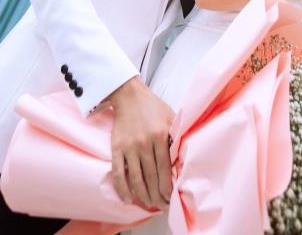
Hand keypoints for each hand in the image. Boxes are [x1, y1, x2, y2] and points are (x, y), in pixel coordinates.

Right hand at [106, 76, 174, 209]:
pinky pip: (118, 172)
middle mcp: (144, 142)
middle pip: (151, 177)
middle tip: (162, 206)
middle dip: (157, 195)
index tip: (171, 198)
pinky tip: (128, 198)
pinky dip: (122, 188)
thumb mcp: (171, 116)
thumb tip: (185, 157)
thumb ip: (178, 135)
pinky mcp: (116, 147)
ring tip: (149, 204)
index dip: (168, 187)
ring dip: (143, 195)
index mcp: (160, 135)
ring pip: (136, 178)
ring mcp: (129, 146)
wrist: (129, 95)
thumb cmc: (153, 107)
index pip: (165, 169)